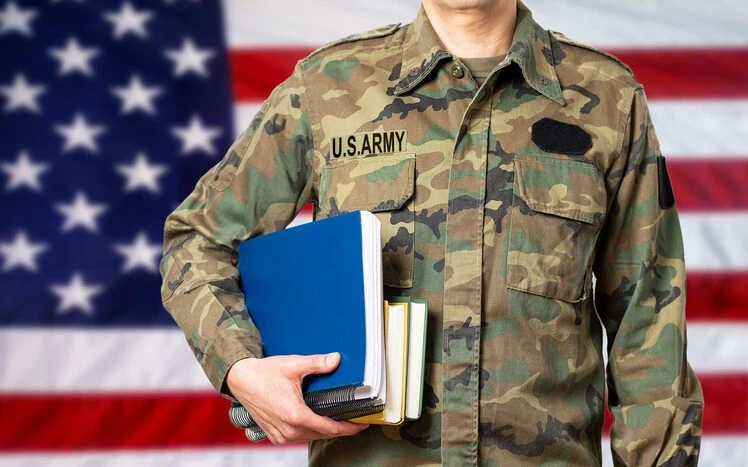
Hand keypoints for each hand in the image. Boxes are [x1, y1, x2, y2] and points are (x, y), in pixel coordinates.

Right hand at [226, 352, 368, 443]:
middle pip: (322, 434)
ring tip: (338, 420)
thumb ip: (317, 363)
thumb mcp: (293, 365)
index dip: (349, 428)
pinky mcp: (274, 435)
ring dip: (324, 431)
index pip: (330, 428)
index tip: (362, 424)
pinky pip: (298, 437)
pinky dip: (309, 431)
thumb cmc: (263, 373)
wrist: (240, 379)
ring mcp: (280, 434)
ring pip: (310, 437)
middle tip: (354, 420)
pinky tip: (316, 422)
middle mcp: (288, 429)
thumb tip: (336, 359)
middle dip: (340, 429)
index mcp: (295, 415)